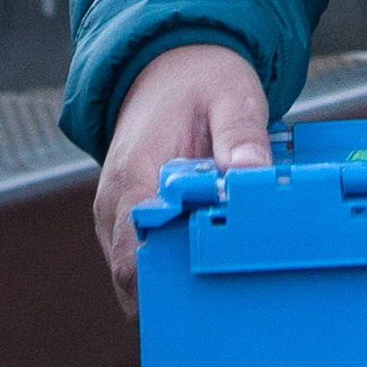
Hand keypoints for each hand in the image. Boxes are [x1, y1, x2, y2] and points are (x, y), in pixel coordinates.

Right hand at [92, 40, 271, 312]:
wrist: (170, 64)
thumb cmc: (199, 80)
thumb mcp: (232, 98)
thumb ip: (242, 138)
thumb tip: (252, 178)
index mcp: (132, 175)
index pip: (133, 255)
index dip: (167, 285)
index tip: (211, 294)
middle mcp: (114, 202)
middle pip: (132, 277)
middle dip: (175, 295)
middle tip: (229, 302)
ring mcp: (117, 213)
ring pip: (136, 274)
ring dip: (175, 283)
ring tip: (225, 285)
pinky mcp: (129, 217)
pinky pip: (145, 257)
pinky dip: (174, 267)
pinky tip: (212, 265)